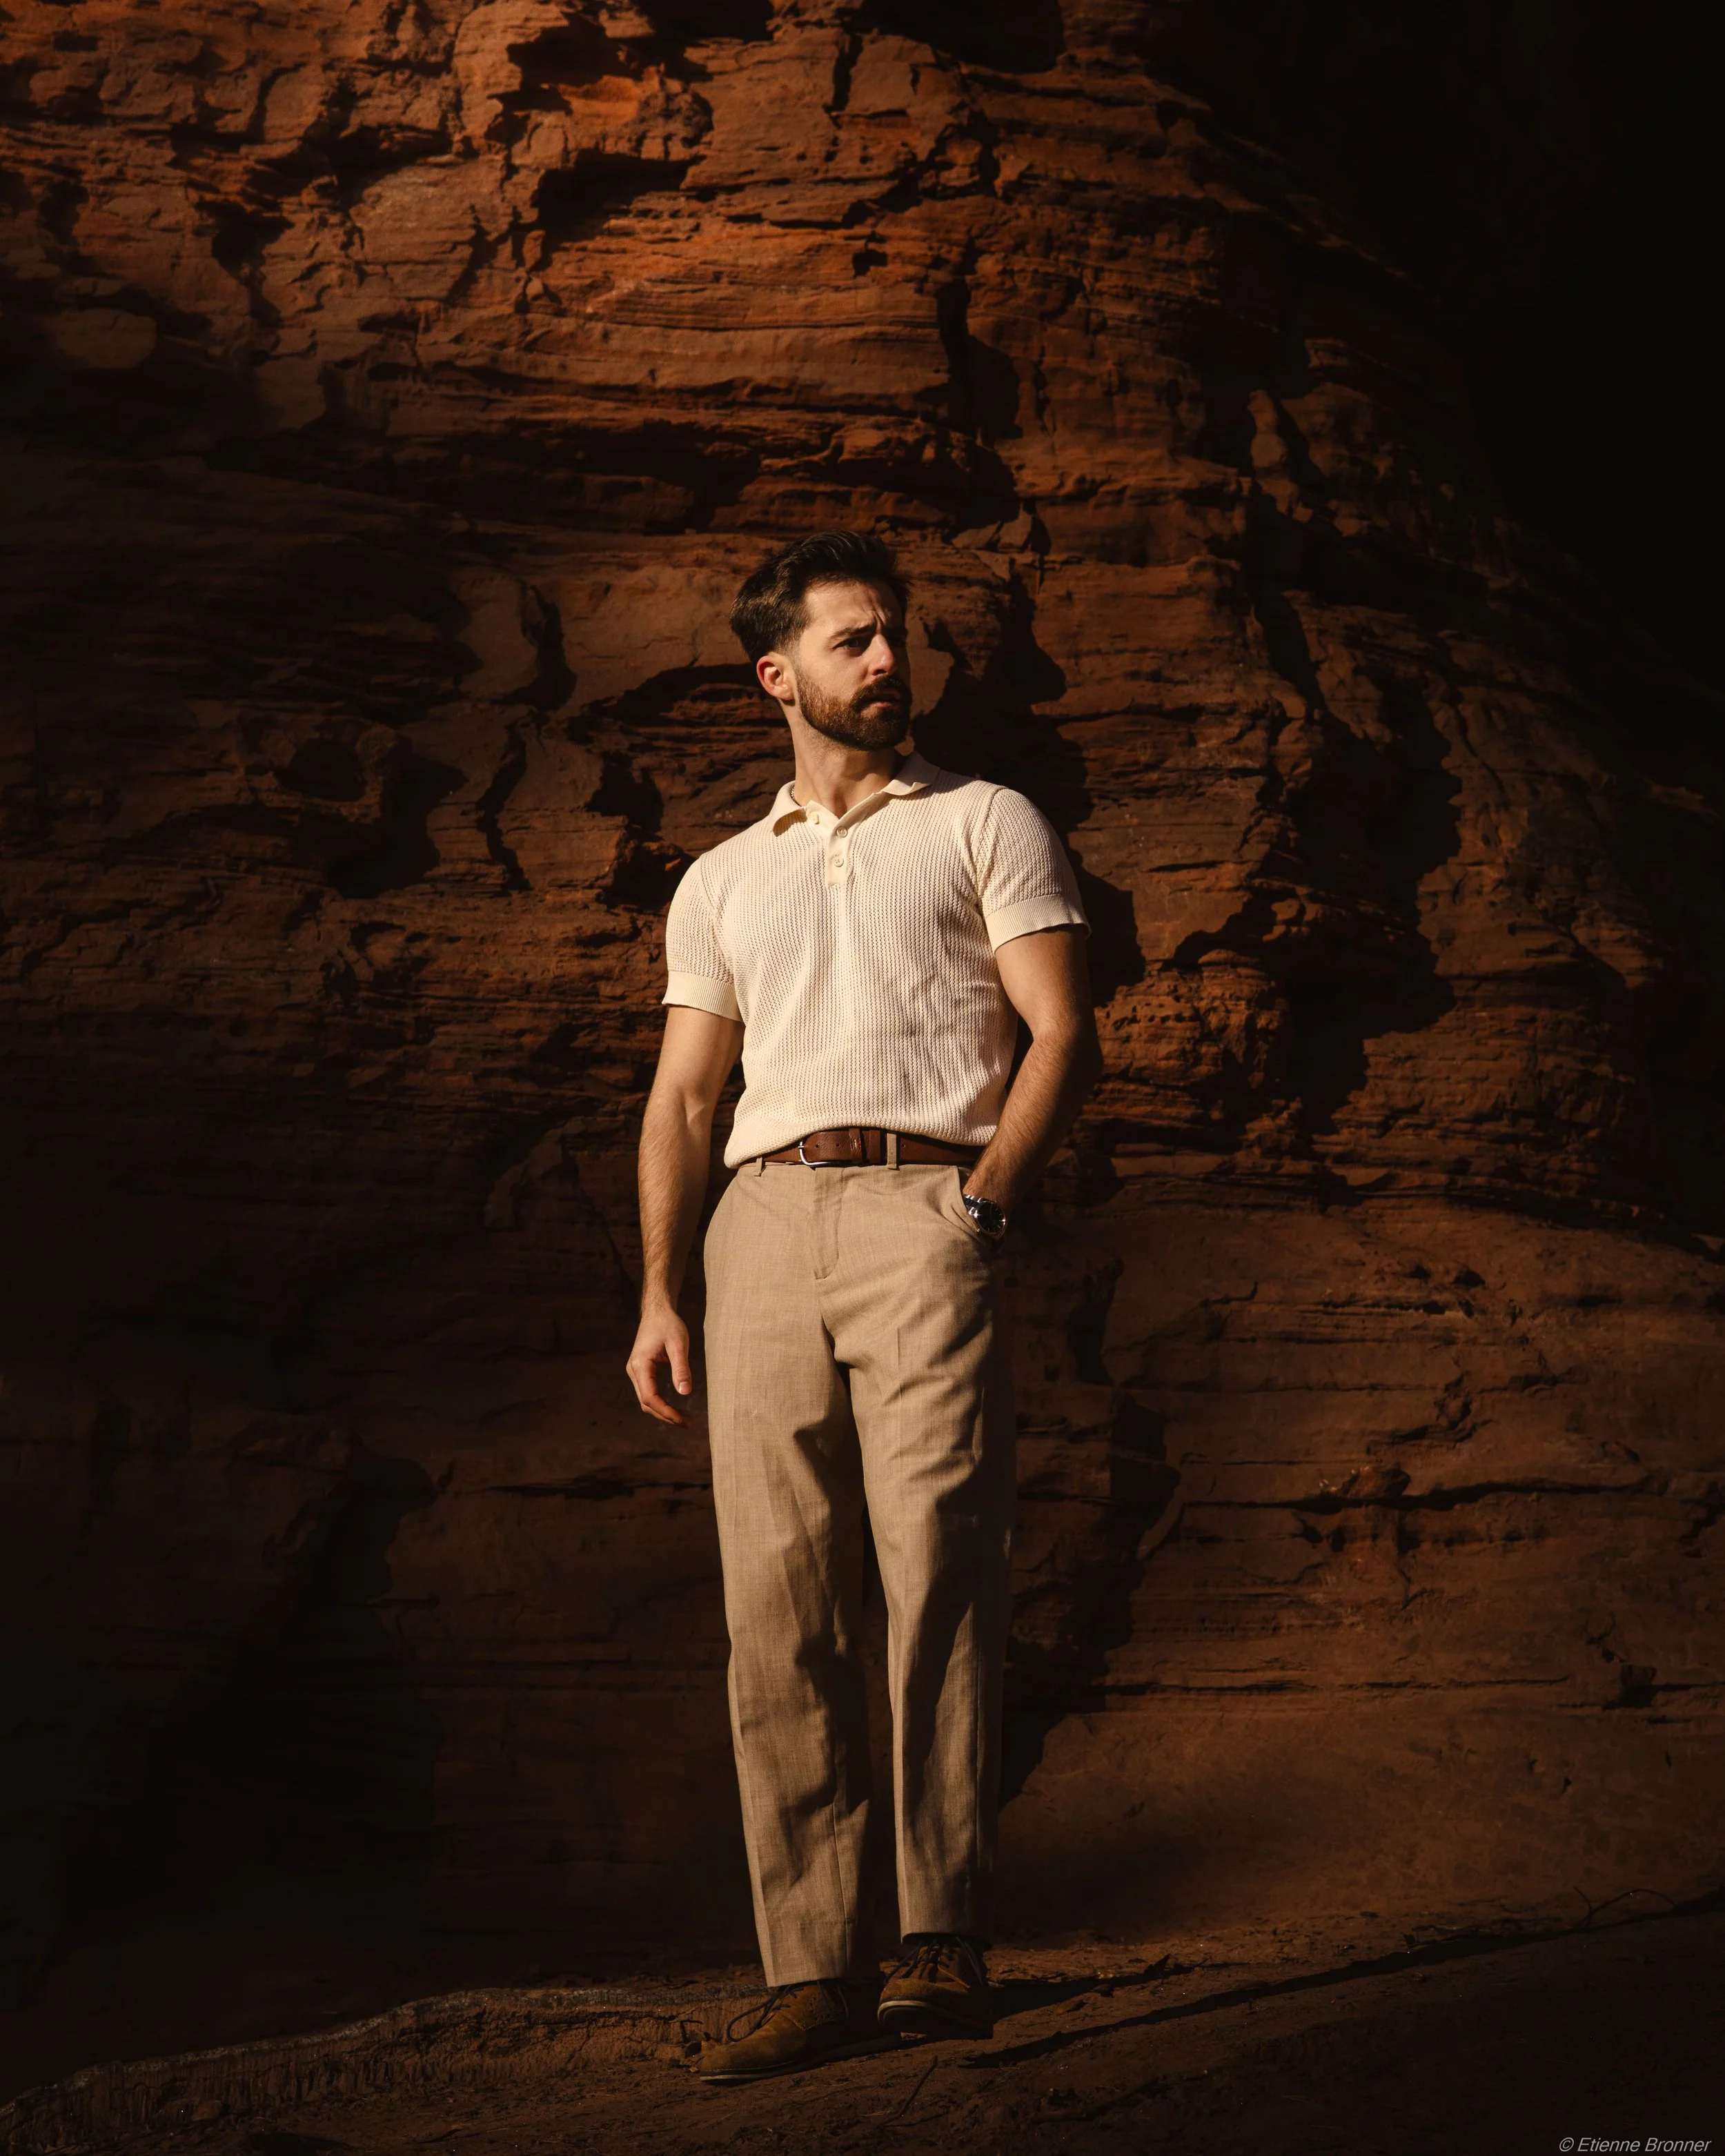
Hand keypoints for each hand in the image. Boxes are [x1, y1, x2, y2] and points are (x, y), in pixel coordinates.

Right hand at [626, 1303, 694, 1426]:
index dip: (666, 1411)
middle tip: (688, 1423)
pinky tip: (675, 1407)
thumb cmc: (668, 1325)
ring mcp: (636, 1372)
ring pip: (646, 1400)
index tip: (683, 1420)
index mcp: (640, 1365)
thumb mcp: (679, 1344)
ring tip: (684, 1419)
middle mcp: (634, 1371)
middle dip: (666, 1416)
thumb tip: (685, 1393)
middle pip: (646, 1403)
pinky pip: (649, 1393)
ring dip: (663, 1412)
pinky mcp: (641, 1371)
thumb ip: (681, 1368)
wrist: (657, 1311)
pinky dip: (661, 1403)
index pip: (650, 1397)